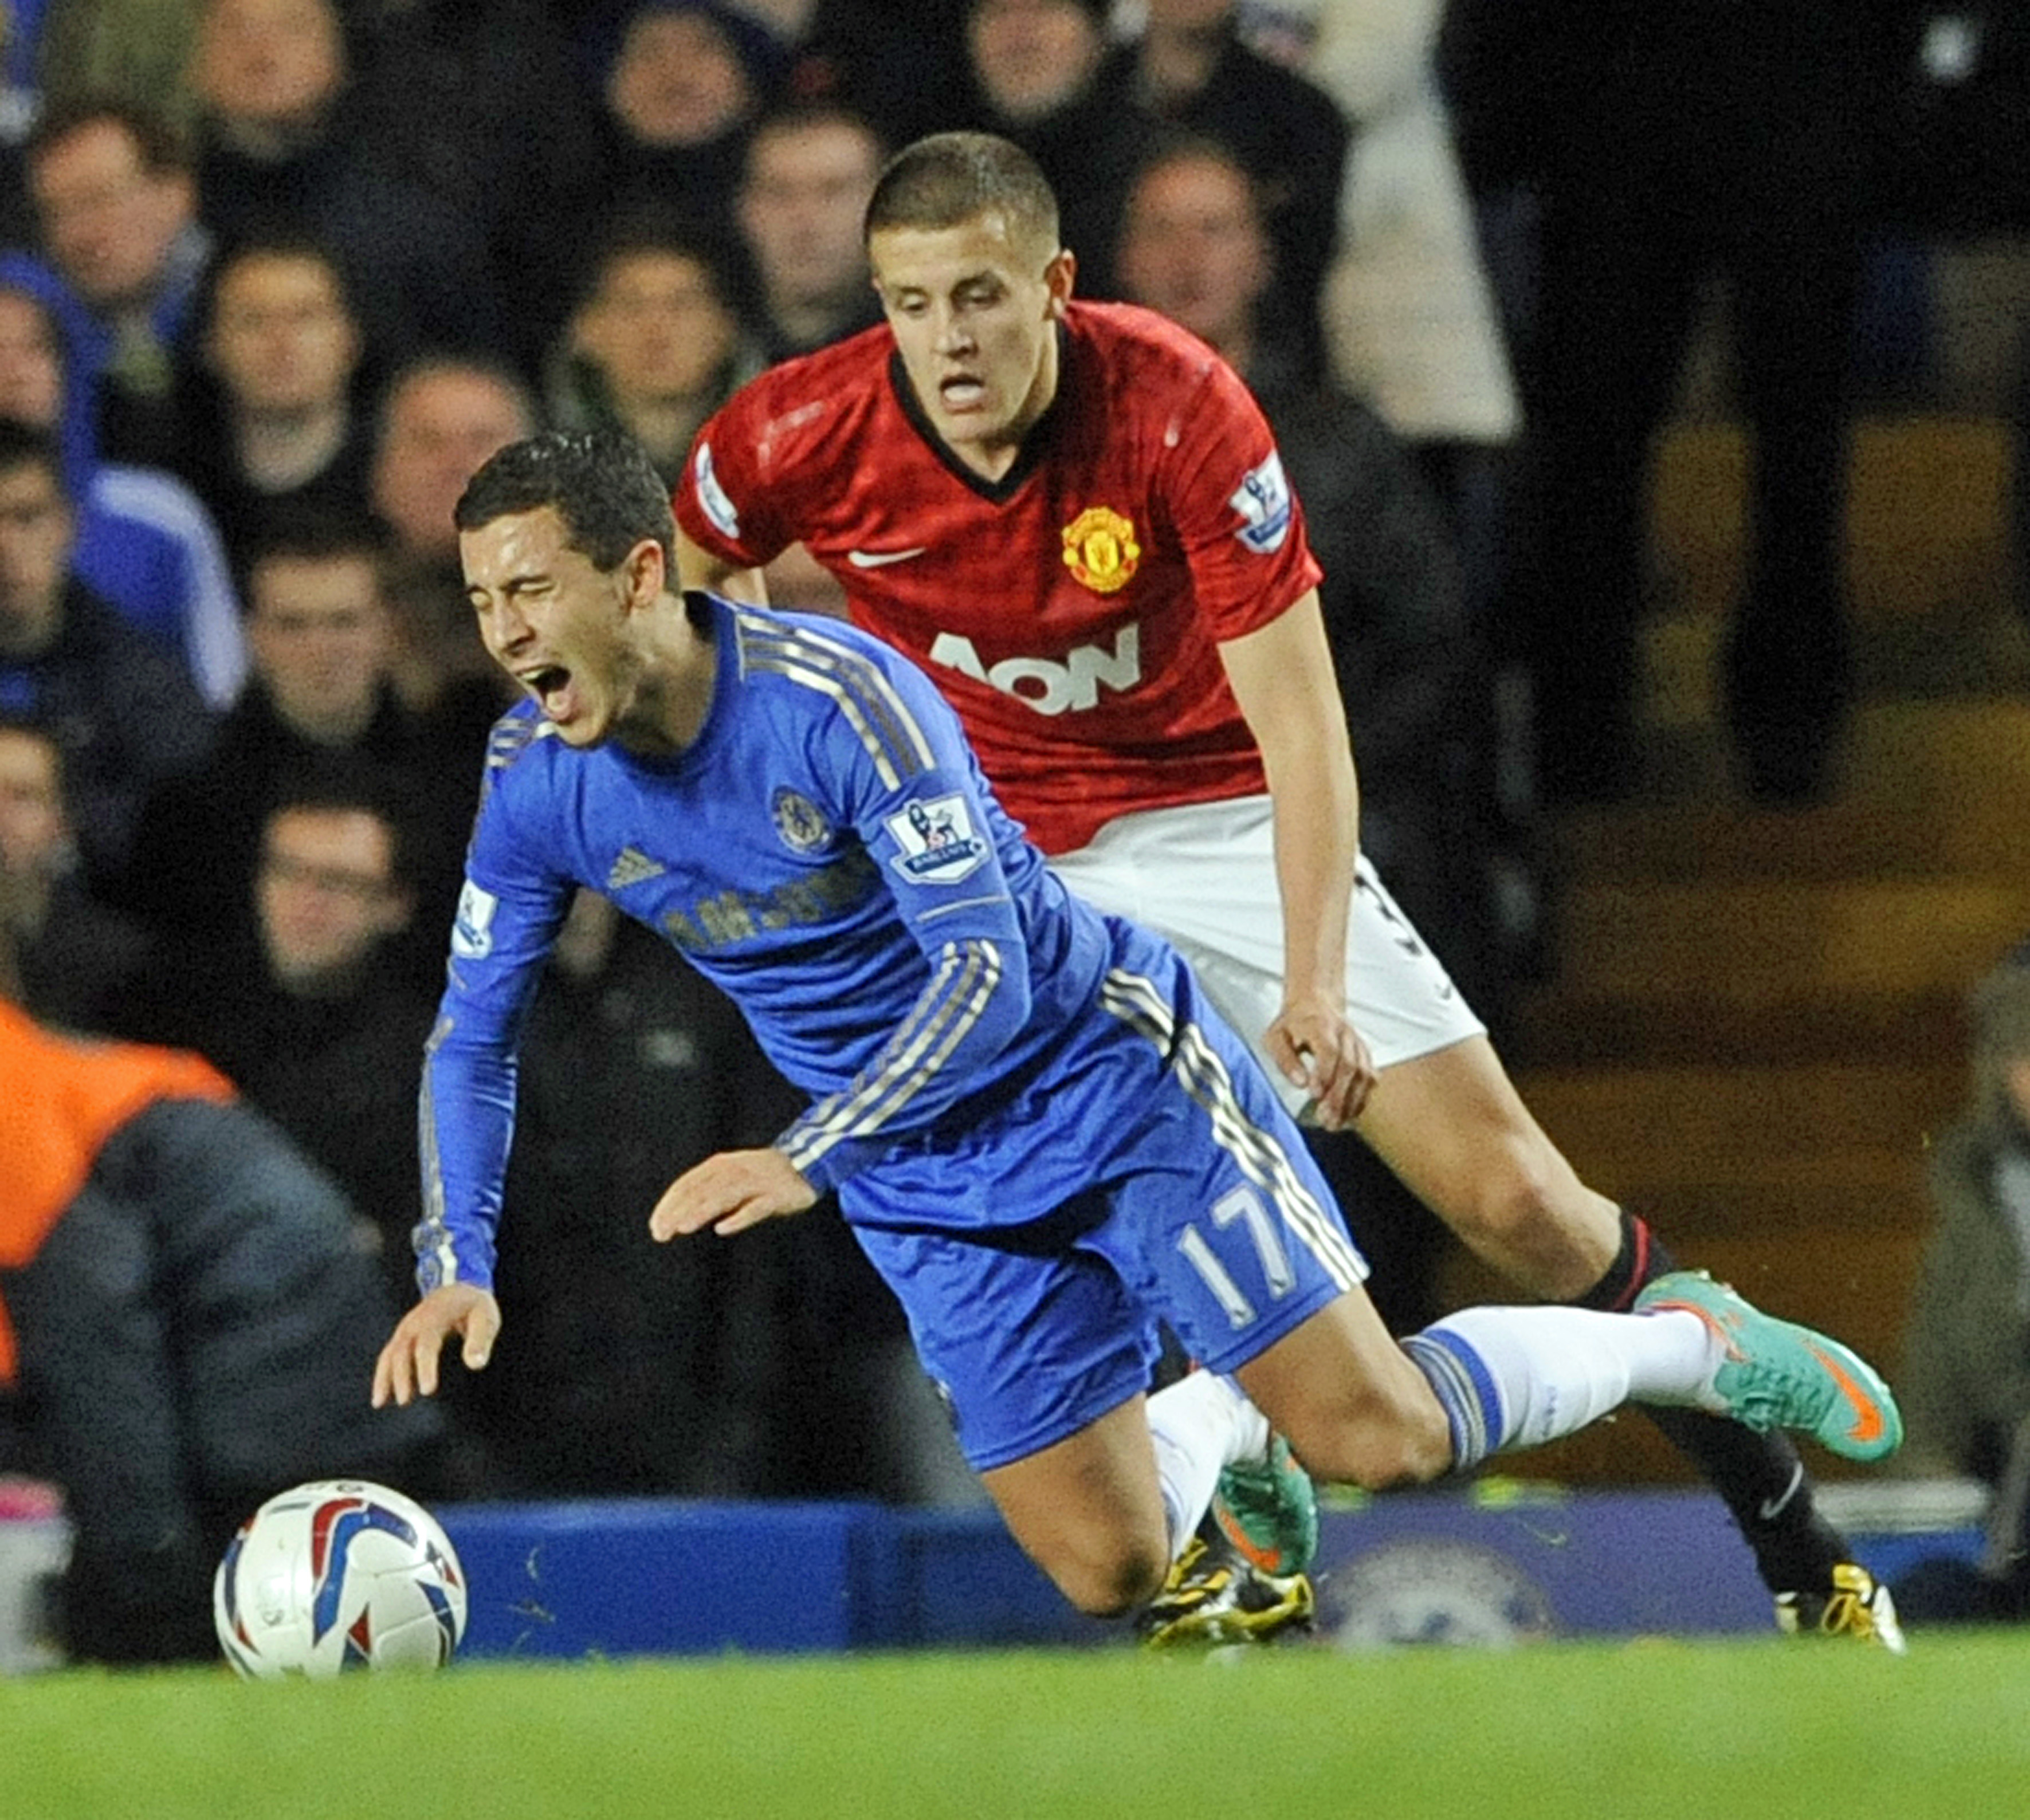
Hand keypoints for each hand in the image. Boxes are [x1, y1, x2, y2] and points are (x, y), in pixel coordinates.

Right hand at [372, 1283, 499, 1406]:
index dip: (425, 1368)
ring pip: (389, 1354)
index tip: (427, 1390)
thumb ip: (480, 1340)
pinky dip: (382, 1374)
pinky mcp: (403, 1336)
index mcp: (435, 1317)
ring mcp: (406, 1328)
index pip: (426, 1345)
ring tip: (380, 1402)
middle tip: (405, 1400)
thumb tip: (475, 1364)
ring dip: (384, 1377)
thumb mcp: (485, 1317)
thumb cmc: (475, 1304)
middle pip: (402, 1351)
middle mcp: (415, 1322)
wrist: (460, 1284)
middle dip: (401, 1376)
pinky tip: (381, 1396)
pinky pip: (388, 1355)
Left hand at [650, 1148, 816, 1239]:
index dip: (668, 1205)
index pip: (686, 1184)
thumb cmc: (761, 1177)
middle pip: (700, 1190)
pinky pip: (756, 1207)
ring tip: (682, 1227)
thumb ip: (707, 1193)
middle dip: (678, 1211)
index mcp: (719, 1166)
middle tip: (661, 1234)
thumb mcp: (731, 1179)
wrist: (805, 1163)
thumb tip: (677, 1217)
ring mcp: (756, 1181)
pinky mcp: (776, 1194)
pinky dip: (739, 1217)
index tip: (655, 1227)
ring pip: (723, 1196)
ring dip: (701, 1211)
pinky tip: (723, 1228)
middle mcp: (734, 1169)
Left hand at [1263, 996, 1375, 1128]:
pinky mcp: (1364, 1054)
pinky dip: (1361, 1098)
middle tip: (1326, 1118)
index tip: (1315, 1094)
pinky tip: (1349, 1113)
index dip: (1325, 1073)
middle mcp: (1344, 1034)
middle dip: (1339, 1096)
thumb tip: (1299, 1083)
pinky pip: (1369, 1078)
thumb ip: (1285, 1059)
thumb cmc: (1293, 1024)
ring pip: (1364, 1074)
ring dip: (1351, 1101)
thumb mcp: (1276, 1037)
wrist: (1315, 1003)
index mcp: (1320, 1025)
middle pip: (1349, 1066)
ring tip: (1336, 1122)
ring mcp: (1357, 1044)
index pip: (1329, 1050)